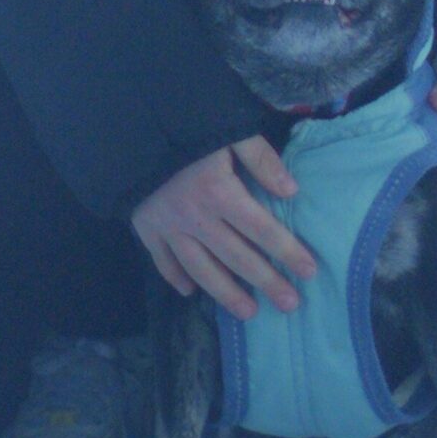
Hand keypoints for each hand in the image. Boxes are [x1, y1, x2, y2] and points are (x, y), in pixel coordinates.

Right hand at [129, 137, 318, 319]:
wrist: (127, 125)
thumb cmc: (186, 125)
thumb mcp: (230, 130)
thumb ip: (261, 159)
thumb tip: (291, 191)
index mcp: (219, 192)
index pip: (261, 229)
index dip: (288, 251)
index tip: (309, 271)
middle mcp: (195, 218)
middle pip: (236, 257)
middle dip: (266, 282)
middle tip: (290, 304)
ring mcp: (168, 227)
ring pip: (201, 269)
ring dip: (226, 293)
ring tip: (249, 313)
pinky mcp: (145, 228)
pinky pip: (162, 261)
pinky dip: (176, 278)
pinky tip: (190, 292)